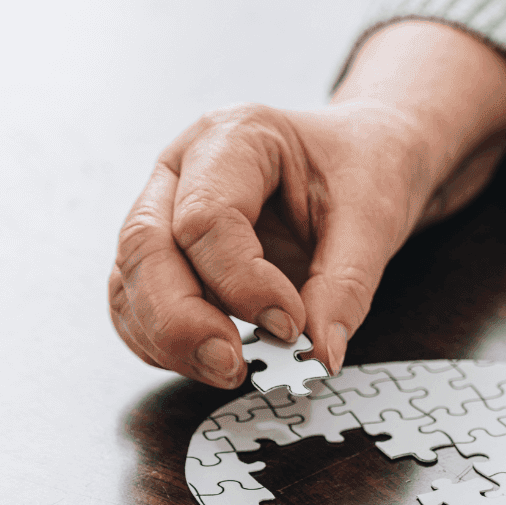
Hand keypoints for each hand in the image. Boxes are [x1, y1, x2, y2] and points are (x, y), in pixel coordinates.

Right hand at [109, 21, 505, 386]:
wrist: (362, 157)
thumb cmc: (363, 167)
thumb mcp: (374, 216)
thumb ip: (347, 285)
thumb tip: (322, 353)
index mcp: (235, 136)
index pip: (206, 216)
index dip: (242, 283)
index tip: (291, 323)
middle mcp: (184, 168)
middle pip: (147, 247)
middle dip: (182, 319)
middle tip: (231, 364)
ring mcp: (165, 208)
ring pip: (130, 281)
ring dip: (168, 338)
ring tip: (227, 369)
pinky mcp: (165, 252)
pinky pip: (138, 304)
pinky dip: (163, 343)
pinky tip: (207, 360)